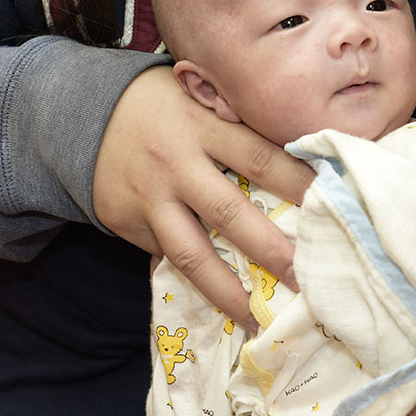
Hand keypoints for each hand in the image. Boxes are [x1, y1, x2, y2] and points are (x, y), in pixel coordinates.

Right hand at [92, 66, 313, 325]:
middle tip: (306, 279)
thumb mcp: (202, 98)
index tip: (333, 209)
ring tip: (256, 317)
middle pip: (230, 213)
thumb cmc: (166, 105)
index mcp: (204, 126)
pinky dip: (193, 280)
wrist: (82, 111)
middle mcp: (176, 163)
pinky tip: (219, 302)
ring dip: (227, 290)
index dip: (299, 184)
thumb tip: (304, 162)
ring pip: (191, 252)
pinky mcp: (125, 221)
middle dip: (270, 250)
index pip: (261, 158)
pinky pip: (164, 256)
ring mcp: (148, 197)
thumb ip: (241, 126)